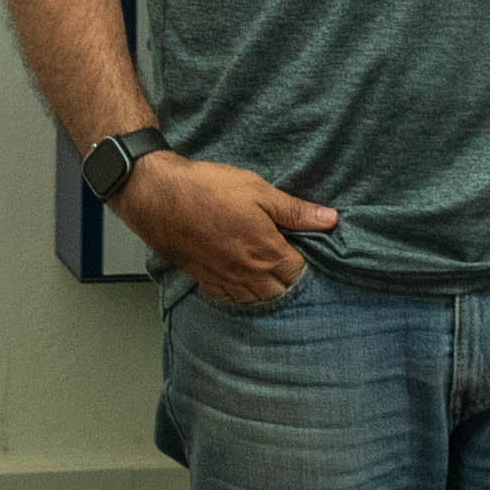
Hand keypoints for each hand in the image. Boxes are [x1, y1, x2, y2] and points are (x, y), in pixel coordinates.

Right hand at [118, 154, 335, 306]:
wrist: (157, 196)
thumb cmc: (208, 189)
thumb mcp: (258, 191)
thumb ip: (295, 211)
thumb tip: (331, 220)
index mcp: (266, 253)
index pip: (298, 274)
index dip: (305, 264)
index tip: (304, 251)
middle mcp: (247, 274)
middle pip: (278, 292)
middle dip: (288, 282)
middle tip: (289, 265)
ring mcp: (223, 279)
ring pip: (254, 300)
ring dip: (266, 292)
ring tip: (270, 277)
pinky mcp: (203, 279)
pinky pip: (228, 299)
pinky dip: (240, 296)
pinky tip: (242, 285)